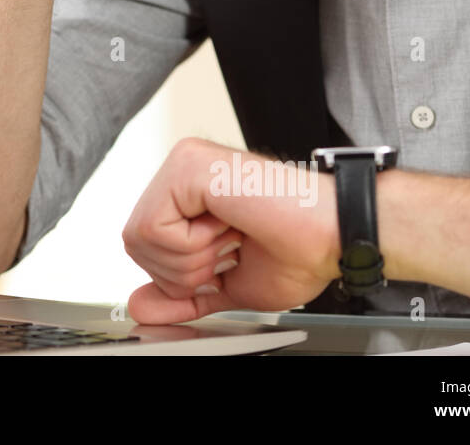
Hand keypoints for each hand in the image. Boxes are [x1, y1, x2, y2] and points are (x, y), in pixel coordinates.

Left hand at [121, 138, 341, 323]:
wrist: (334, 236)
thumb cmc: (297, 249)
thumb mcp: (226, 284)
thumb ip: (181, 294)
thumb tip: (139, 306)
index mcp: (188, 192)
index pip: (142, 244)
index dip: (178, 273)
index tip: (225, 260)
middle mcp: (181, 170)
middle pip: (135, 242)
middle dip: (182, 270)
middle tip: (230, 249)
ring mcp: (183, 163)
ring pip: (140, 236)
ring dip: (192, 259)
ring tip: (233, 237)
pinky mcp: (188, 166)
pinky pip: (155, 228)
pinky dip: (193, 246)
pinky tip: (229, 226)